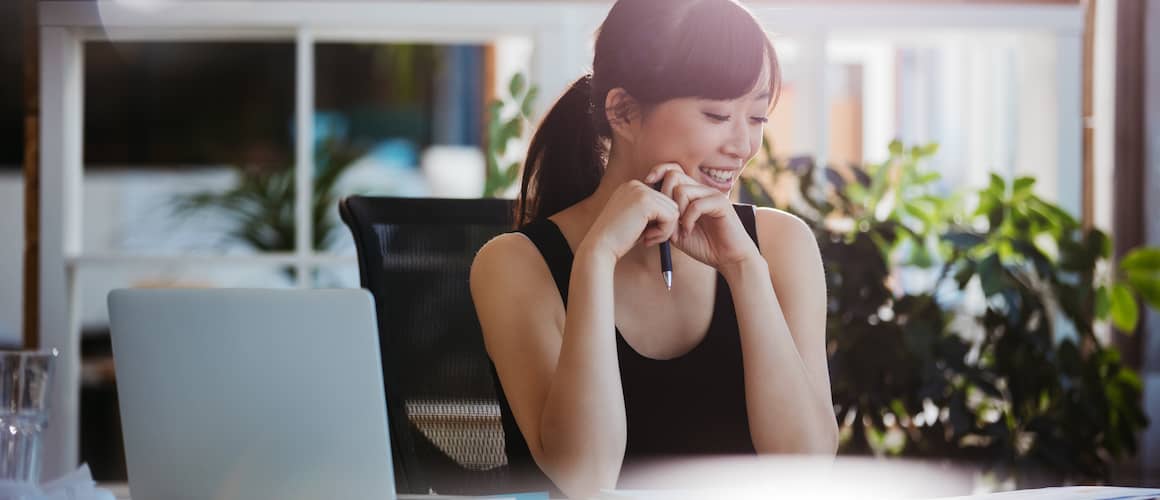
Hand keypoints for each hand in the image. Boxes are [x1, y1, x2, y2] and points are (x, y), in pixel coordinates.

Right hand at [581, 180, 680, 261]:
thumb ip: (653, 214)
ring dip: (665, 230)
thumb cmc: (617, 240)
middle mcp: (636, 185)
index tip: (649, 235)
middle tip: (650, 239)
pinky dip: (664, 232)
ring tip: (649, 239)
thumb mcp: (637, 221)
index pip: (661, 200)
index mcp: (631, 188)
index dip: (660, 220)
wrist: (600, 247)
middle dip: (665, 225)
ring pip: (673, 210)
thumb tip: (676, 213)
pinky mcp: (646, 201)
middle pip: (670, 203)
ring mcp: (640, 191)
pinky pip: (671, 217)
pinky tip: (648, 239)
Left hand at [644, 163, 759, 269]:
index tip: (646, 184)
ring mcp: (712, 195)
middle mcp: (701, 189)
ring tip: (680, 229)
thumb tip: (646, 212)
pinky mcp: (721, 204)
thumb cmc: (704, 245)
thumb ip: (665, 219)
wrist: (729, 259)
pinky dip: (688, 220)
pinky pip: (696, 205)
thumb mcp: (677, 233)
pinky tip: (688, 231)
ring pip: (682, 191)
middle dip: (663, 196)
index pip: (672, 170)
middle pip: (674, 175)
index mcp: (691, 192)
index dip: (658, 172)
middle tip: (666, 218)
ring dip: (676, 213)